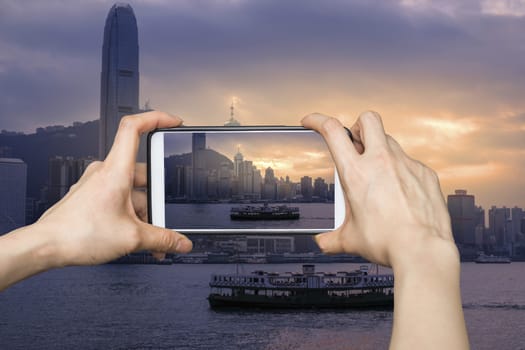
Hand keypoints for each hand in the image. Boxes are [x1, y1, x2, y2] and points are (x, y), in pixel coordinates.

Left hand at [37, 111, 192, 266]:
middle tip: (163, 214)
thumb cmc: (77, 234)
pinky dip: (131, 215)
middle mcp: (104, 172)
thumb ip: (163, 239)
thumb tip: (181, 242)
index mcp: (115, 170)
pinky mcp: (91, 197)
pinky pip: (119, 199)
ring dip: (144, 211)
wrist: (46, 247)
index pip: (134, 127)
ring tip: (149, 236)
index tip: (174, 122)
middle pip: (142, 172)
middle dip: (157, 196)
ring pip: (131, 190)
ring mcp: (96, 184)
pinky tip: (135, 235)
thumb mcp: (132, 238)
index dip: (156, 118)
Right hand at [302, 111, 457, 270]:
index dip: (318, 120)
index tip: (311, 121)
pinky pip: (410, 163)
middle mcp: (381, 162)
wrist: (422, 251)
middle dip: (357, 126)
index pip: (332, 130)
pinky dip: (401, 172)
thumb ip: (332, 238)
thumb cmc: (387, 243)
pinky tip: (400, 192)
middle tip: (355, 143)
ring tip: (378, 175)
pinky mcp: (425, 174)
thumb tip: (323, 242)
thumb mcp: (351, 239)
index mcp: (356, 173)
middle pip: (367, 119)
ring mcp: (406, 165)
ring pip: (390, 140)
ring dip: (379, 150)